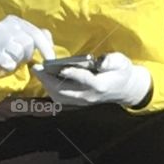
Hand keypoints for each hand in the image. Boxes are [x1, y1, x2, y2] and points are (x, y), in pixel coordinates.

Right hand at [0, 15, 54, 77]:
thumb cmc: (8, 49)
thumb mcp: (23, 38)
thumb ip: (37, 36)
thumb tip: (50, 42)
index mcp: (14, 20)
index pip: (36, 32)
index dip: (46, 48)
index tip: (51, 60)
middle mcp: (4, 25)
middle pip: (29, 42)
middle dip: (28, 53)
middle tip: (20, 57)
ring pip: (19, 51)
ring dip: (18, 59)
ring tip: (10, 57)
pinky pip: (9, 63)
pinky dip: (9, 66)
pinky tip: (4, 63)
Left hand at [33, 51, 151, 108]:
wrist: (125, 89)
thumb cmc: (122, 72)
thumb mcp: (121, 62)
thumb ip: (111, 61)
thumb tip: (100, 61)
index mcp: (100, 85)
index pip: (84, 80)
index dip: (72, 74)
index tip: (61, 67)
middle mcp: (89, 96)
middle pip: (65, 91)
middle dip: (49, 80)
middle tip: (38, 67)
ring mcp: (82, 101)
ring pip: (60, 97)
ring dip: (47, 85)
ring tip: (38, 71)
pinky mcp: (78, 102)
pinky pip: (60, 99)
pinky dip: (50, 89)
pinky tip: (44, 79)